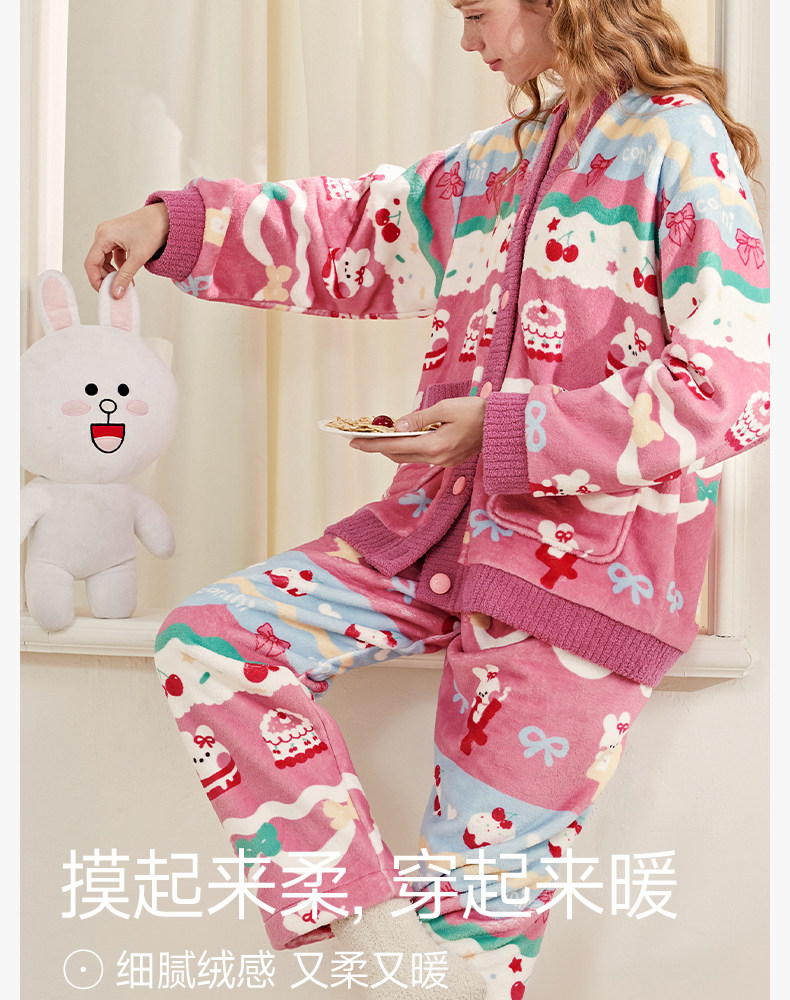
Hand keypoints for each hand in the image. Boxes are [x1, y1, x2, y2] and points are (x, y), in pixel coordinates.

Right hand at [84, 202, 169, 296]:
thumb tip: (116, 292)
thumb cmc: (152, 229)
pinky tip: (128, 275)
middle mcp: (103, 233)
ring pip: (105, 259)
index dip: (95, 280)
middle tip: (117, 290)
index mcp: (104, 236)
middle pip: (96, 261)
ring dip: (113, 273)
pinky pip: (113, 255)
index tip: (104, 292)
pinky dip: (119, 266)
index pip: (91, 263)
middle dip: (106, 277)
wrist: (165, 217)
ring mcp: (110, 235)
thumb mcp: (138, 257)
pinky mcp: (118, 237)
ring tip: (125, 283)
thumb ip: (125, 276)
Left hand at [349, 397, 485, 465]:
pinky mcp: (448, 459)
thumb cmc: (476, 411)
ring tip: (376, 438)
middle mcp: (437, 458)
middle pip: (398, 455)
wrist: (502, 425)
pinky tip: (401, 439)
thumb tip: (396, 427)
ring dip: (392, 448)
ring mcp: (443, 461)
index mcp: (435, 446)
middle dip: (378, 448)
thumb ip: (419, 418)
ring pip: (408, 457)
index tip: (353, 442)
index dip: (372, 445)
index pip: (395, 446)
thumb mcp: (445, 408)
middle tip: (360, 439)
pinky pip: (420, 455)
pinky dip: (406, 448)